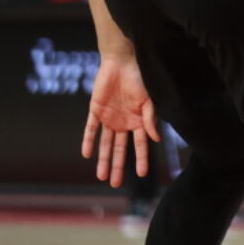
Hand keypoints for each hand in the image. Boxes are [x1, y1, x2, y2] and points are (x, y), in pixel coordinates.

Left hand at [82, 54, 159, 188]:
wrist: (121, 60)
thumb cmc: (140, 77)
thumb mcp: (148, 99)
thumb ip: (150, 119)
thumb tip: (156, 139)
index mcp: (139, 120)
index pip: (140, 144)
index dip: (141, 159)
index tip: (142, 174)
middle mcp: (124, 122)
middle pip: (120, 149)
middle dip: (118, 166)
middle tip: (114, 183)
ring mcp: (109, 117)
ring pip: (105, 143)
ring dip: (103, 159)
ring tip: (101, 176)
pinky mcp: (95, 110)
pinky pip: (91, 129)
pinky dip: (89, 141)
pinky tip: (88, 154)